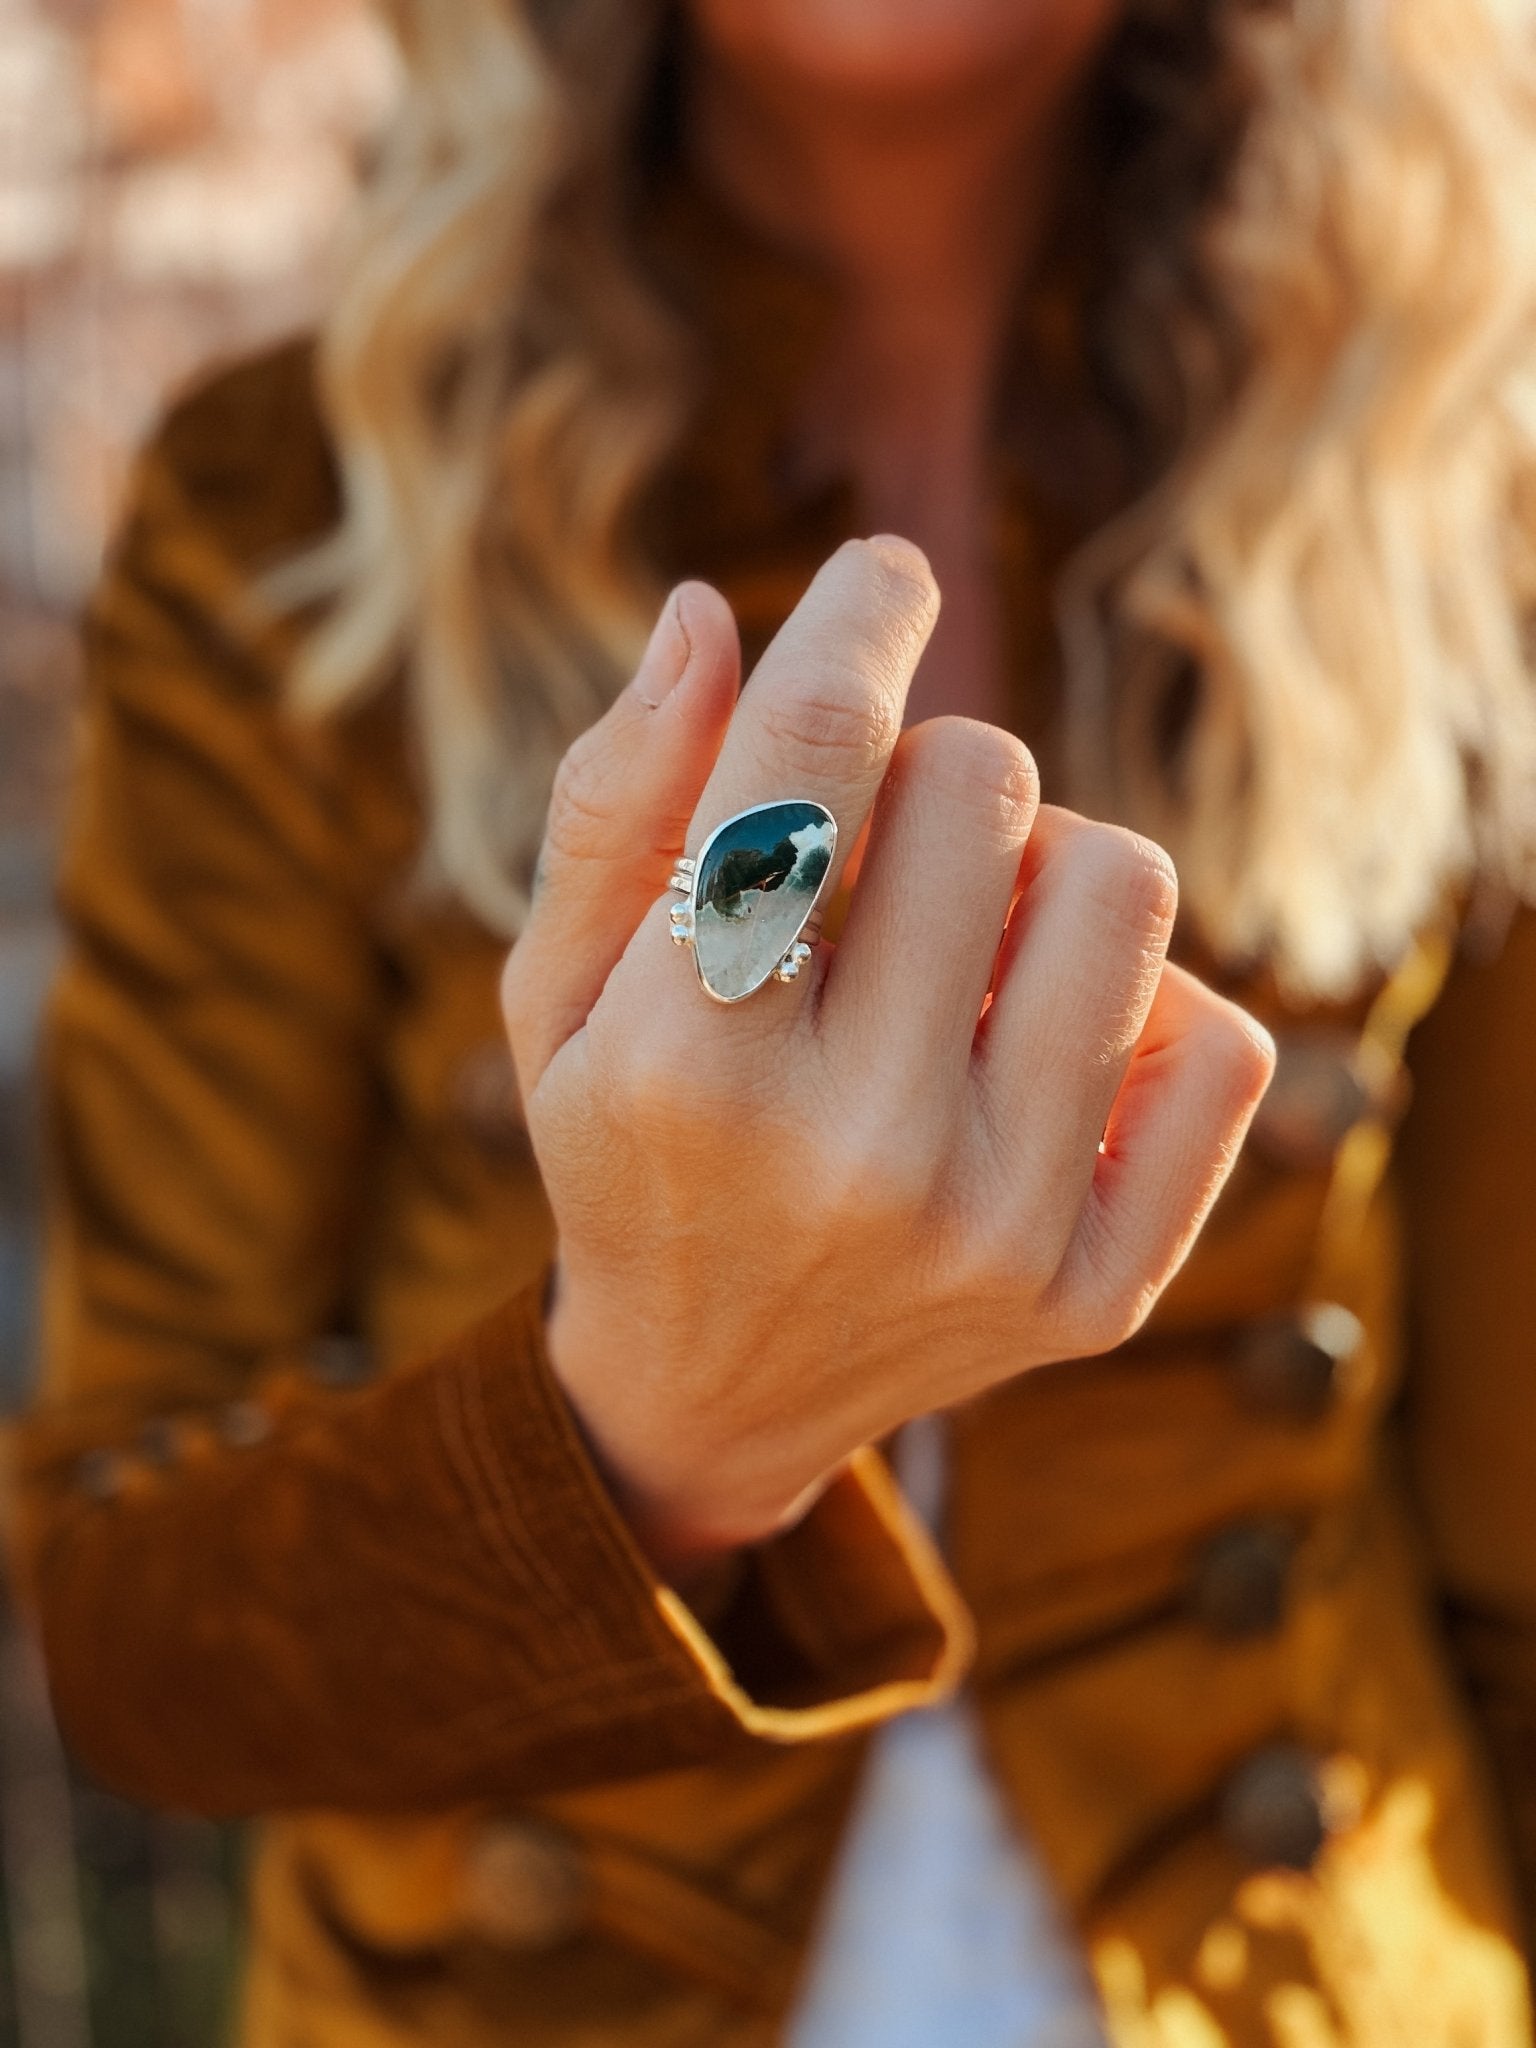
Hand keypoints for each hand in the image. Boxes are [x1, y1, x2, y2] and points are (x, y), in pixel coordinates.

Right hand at [502, 541, 1273, 1571]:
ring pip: (1122, 882)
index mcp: (685, 1064)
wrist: (710, 1396)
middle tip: (875, 857)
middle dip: (928, 775)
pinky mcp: (1099, 1287)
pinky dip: (1139, 1003)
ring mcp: (996, 1231)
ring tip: (966, 943)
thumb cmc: (628, 1150)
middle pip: (983, 784)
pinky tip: (1041, 1044)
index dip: (859, 616)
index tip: (885, 573)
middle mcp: (854, 1153)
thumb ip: (614, 802)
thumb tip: (710, 612)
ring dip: (1041, 868)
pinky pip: (1220, 1037)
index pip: (812, 751)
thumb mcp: (555, 990)